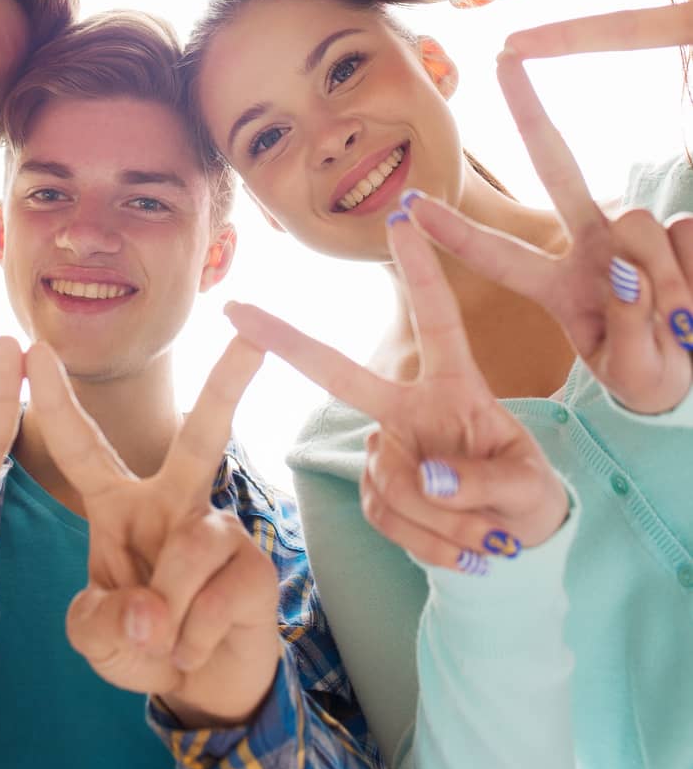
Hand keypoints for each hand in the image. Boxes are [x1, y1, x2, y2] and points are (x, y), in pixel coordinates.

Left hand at [27, 336, 276, 728]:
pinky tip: (192, 648)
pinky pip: (214, 599)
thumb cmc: (140, 642)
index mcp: (120, 504)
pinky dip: (191, 639)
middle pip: (200, 435)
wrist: (201, 683)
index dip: (55, 399)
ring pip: (187, 555)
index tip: (33, 346)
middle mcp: (174, 501)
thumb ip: (100, 623)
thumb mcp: (97, 636)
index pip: (82, 445)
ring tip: (163, 644)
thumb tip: (152, 614)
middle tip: (251, 334)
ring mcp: (219, 530)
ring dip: (165, 617)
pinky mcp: (256, 567)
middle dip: (228, 382)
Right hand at [227, 217, 567, 574]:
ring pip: (394, 483)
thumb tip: (428, 479)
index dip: (421, 270)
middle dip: (287, 341)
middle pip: (341, 374)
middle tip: (238, 311)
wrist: (517, 550)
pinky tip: (465, 549)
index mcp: (456, 385)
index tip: (401, 217)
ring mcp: (388, 450)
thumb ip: (485, 481)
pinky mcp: (377, 494)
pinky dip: (431, 545)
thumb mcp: (531, 489)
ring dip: (447, 522)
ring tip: (487, 536)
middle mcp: (409, 409)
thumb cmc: (529, 497)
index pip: (437, 319)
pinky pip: (387, 519)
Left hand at [408, 52, 692, 414]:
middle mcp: (588, 245)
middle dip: (529, 111)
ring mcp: (631, 235)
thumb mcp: (634, 371)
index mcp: (556, 285)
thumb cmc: (651, 372)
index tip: (410, 205)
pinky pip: (688, 233)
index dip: (456, 231)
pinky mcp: (680, 229)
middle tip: (504, 56)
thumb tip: (630, 271)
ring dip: (665, 281)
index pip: (498, 255)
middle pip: (558, 167)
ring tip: (676, 319)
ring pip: (639, 226)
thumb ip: (630, 328)